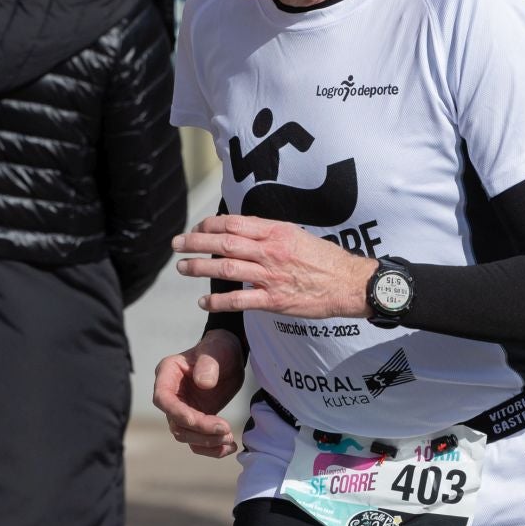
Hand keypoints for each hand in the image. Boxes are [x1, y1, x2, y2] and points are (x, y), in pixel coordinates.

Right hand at [152, 329, 245, 457]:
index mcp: (168, 374)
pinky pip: (198, 442)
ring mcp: (182, 409)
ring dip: (207, 442)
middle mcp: (171, 395)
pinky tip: (229, 447)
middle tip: (226, 430)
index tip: (197, 421)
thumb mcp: (215, 350)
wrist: (230, 357)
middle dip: (200, 431)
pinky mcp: (196, 421)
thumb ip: (208, 365)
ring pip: (186, 436)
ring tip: (230, 439)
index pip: (163, 399)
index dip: (177, 413)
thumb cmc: (218, 349)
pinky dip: (212, 449)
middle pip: (176, 423)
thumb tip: (203, 384)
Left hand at [172, 215, 376, 318]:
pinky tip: (203, 302)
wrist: (349, 283)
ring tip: (182, 268)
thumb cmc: (324, 258)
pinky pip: (239, 300)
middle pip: (224, 243)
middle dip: (195, 242)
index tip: (196, 228)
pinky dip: (218, 302)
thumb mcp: (296, 234)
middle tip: (176, 244)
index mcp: (276, 232)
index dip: (209, 225)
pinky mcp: (274, 300)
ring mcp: (271, 276)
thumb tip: (240, 229)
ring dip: (199, 268)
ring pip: (226, 269)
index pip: (234, 223)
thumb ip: (268, 233)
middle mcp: (270, 251)